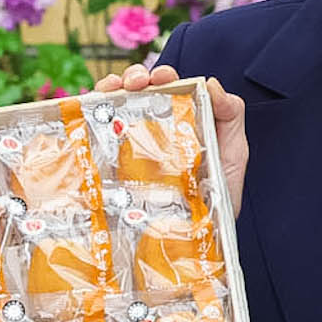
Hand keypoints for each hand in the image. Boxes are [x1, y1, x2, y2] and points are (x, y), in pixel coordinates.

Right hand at [90, 62, 247, 216]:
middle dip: (133, 77)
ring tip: (115, 88)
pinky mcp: (109, 167)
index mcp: (180, 123)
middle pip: (136, 93)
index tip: (162, 76)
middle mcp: (152, 132)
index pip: (166, 90)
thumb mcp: (232, 156)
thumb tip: (211, 83)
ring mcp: (128, 148)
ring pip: (113, 107)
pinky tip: (92, 108)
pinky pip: (94, 136)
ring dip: (111, 89)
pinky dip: (88, 114)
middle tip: (136, 81)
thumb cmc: (215, 200)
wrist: (192, 245)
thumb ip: (231, 117)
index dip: (161, 76)